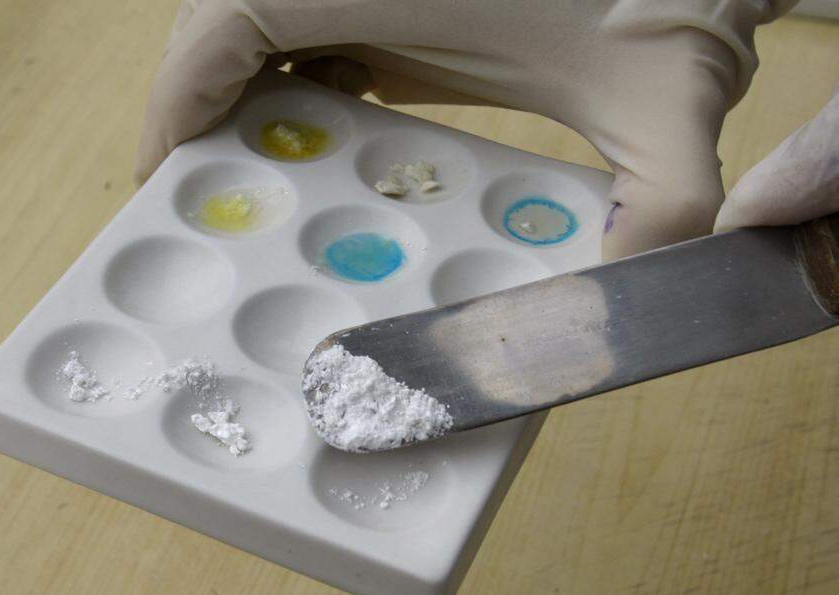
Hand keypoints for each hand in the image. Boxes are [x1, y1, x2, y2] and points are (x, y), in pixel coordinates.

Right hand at [137, 0, 794, 259]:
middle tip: (209, 200)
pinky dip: (301, 81)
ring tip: (261, 186)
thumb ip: (663, 206)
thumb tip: (614, 319)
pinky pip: (320, 29)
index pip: (229, 17)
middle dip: (203, 107)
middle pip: (232, 21)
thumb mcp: (675, 100)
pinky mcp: (409, 0)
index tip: (164, 178)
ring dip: (249, 97)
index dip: (175, 98)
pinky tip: (332, 146)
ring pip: (269, 22)